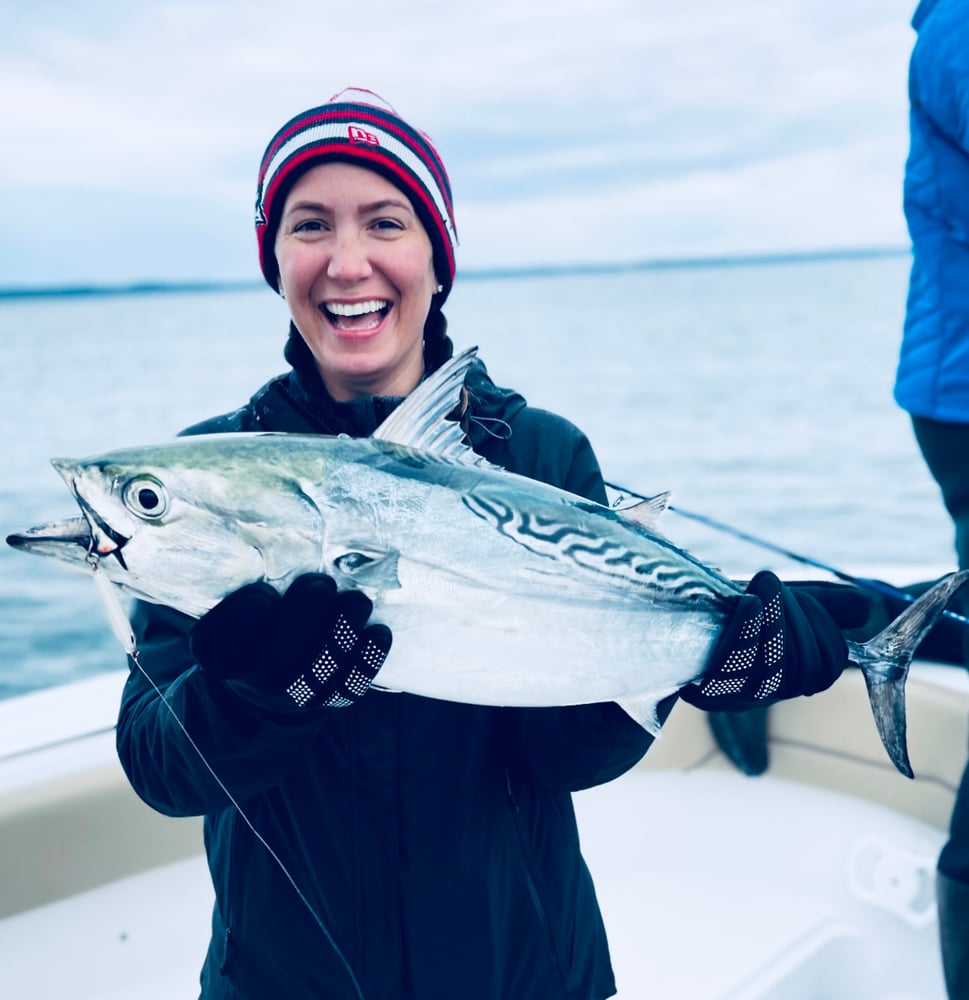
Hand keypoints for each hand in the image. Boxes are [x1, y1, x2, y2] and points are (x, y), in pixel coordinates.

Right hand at [190, 573, 391, 709]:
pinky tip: (379, 631)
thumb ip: (239, 569)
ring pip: (317, 672)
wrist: (268, 672)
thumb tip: (252, 512)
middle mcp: (254, 679)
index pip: (216, 647)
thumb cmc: (253, 616)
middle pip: (275, 659)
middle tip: (321, 584)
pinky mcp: (330, 696)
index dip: (238, 624)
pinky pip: (351, 685)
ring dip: (341, 633)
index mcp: (218, 654)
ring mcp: (294, 692)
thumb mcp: (233, 596)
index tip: (261, 595)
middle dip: (302, 619)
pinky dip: (367, 658)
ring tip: (357, 600)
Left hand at [680, 571, 862, 711]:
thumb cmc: (716, 612)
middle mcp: (759, 694)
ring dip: (776, 620)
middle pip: (804, 672)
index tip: (806, 600)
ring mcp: (731, 697)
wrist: (654, 629)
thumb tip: (865, 606)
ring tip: (765, 586)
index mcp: (781, 677)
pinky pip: (734, 666)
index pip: (826, 669)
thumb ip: (820, 603)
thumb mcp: (774, 601)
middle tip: (777, 588)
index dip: (827, 633)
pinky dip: (748, 630)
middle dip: (801, 621)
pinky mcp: (701, 691)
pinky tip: (749, 602)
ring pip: (774, 669)